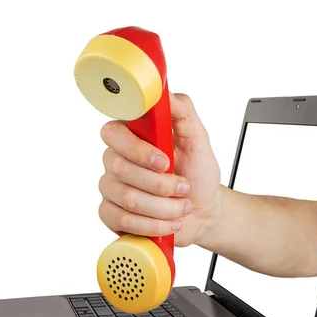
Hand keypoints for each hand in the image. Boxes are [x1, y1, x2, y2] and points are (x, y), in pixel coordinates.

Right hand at [98, 93, 220, 246]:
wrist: (204, 211)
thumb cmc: (198, 174)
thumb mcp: (198, 138)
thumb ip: (182, 111)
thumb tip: (162, 91)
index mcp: (131, 136)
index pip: (113, 133)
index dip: (138, 150)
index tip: (165, 161)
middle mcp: (115, 160)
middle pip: (120, 169)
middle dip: (161, 184)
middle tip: (183, 187)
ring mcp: (111, 189)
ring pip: (127, 199)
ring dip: (164, 207)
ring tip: (181, 207)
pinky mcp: (112, 215)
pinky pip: (124, 221)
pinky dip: (154, 225)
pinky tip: (169, 222)